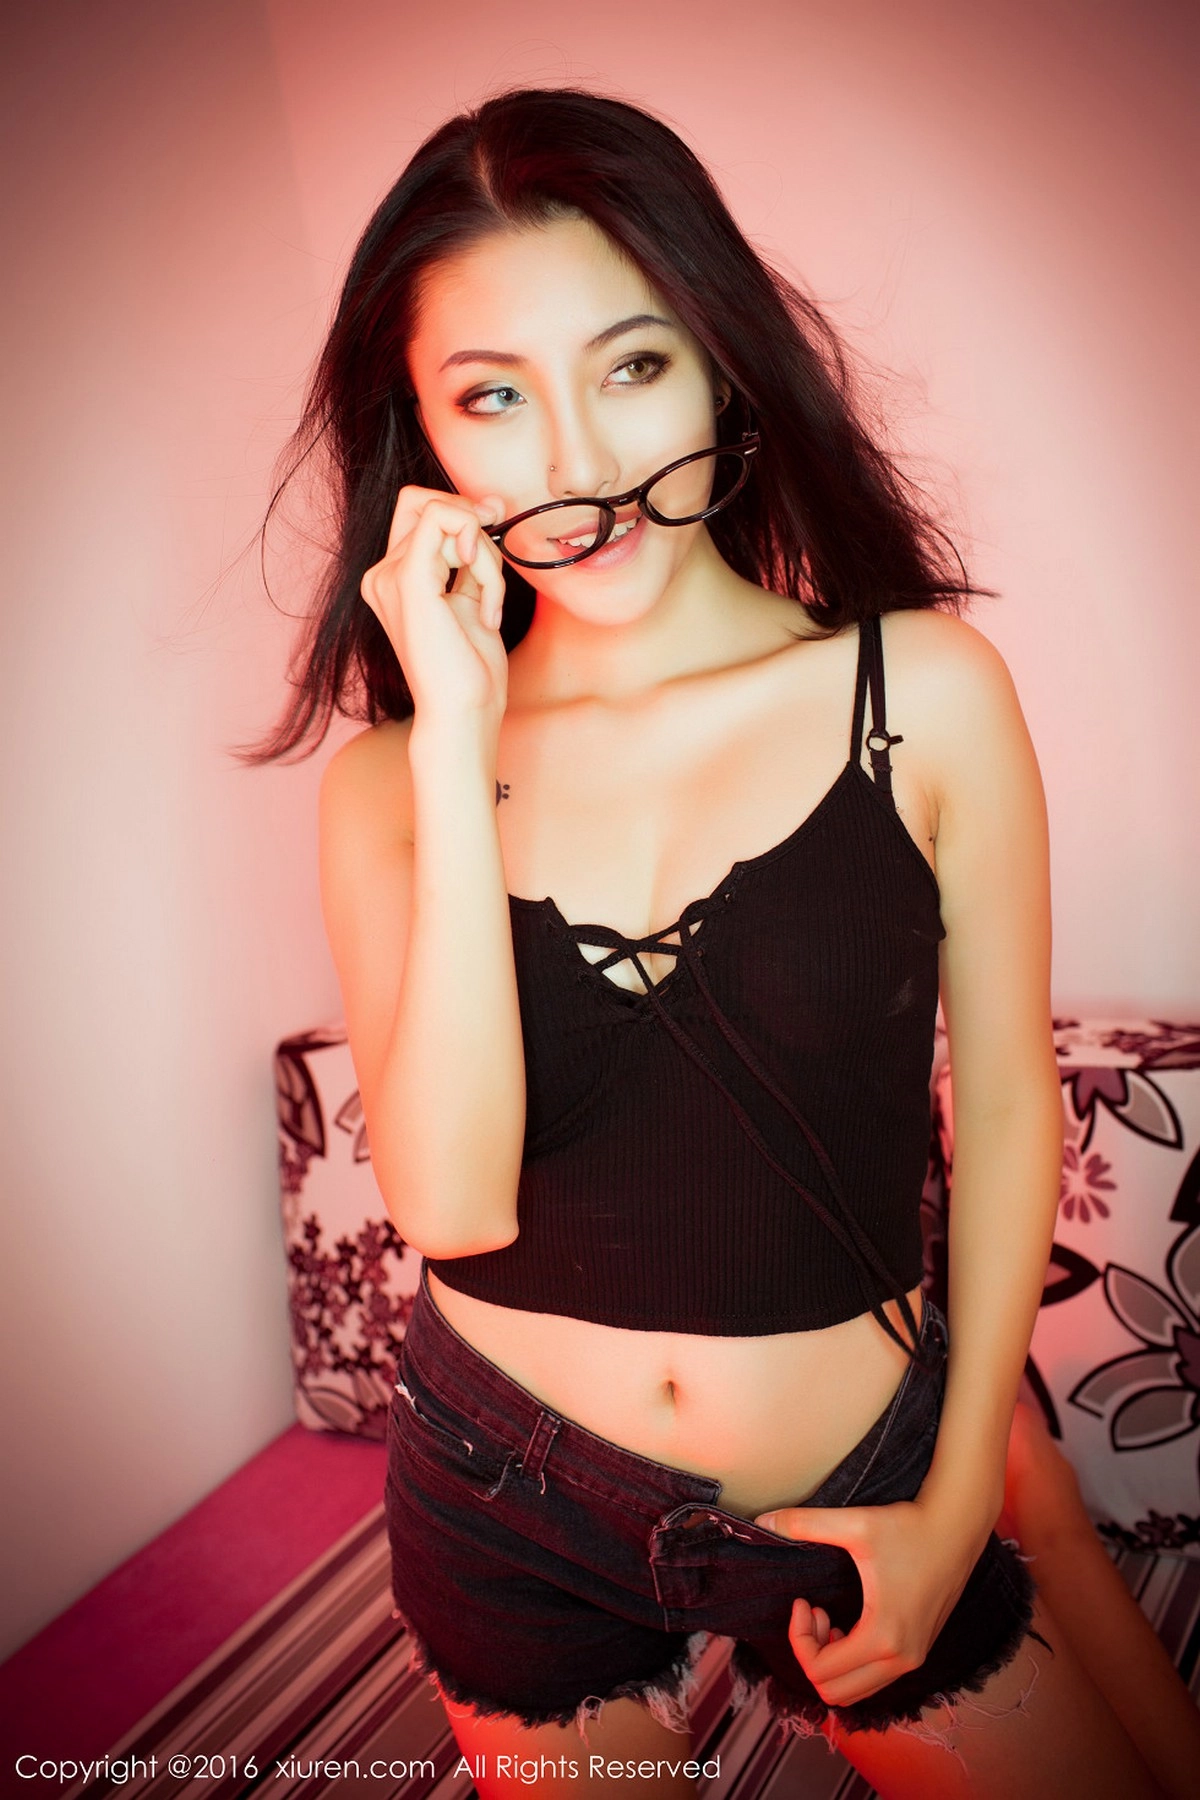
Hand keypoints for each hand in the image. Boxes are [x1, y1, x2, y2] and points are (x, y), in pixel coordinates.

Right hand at [360, 485, 508, 724]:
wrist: (463, 714)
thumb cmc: (470, 670)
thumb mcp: (474, 598)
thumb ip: (472, 555)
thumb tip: (488, 504)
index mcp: (392, 580)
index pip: (421, 511)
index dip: (459, 511)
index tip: (492, 532)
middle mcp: (382, 575)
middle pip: (431, 504)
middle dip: (473, 523)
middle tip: (492, 565)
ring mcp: (389, 576)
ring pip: (446, 514)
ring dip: (487, 556)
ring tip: (490, 606)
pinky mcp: (408, 580)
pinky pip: (445, 519)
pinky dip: (483, 555)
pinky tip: (487, 603)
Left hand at [754, 1498, 980, 1706]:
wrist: (958, 1526)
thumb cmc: (910, 1527)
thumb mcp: (854, 1523)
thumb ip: (805, 1523)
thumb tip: (763, 1520)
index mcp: (883, 1638)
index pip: (821, 1672)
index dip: (799, 1638)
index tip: (802, 1601)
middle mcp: (900, 1660)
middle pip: (836, 1693)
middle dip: (813, 1655)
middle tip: (814, 1613)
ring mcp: (913, 1659)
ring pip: (856, 1691)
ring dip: (833, 1662)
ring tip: (828, 1618)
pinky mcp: (919, 1651)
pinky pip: (874, 1679)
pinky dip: (852, 1663)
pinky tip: (848, 1625)